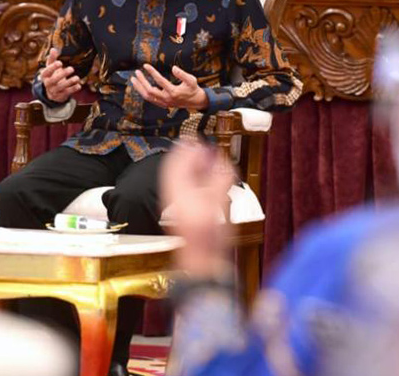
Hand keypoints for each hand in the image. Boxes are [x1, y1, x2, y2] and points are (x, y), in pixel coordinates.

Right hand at [40, 48, 81, 103]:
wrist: (52, 92)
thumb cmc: (52, 76)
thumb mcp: (51, 67)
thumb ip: (52, 59)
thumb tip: (53, 49)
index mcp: (45, 75)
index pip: (46, 72)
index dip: (52, 67)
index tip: (60, 63)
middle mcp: (48, 83)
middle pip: (53, 80)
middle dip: (62, 74)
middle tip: (71, 68)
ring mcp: (54, 90)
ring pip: (61, 87)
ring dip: (69, 82)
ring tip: (77, 78)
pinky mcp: (60, 96)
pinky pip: (67, 93)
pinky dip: (73, 89)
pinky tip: (79, 85)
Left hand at [131, 64, 209, 109]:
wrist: (195, 101)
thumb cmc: (192, 89)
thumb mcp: (191, 80)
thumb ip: (182, 74)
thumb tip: (173, 68)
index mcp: (173, 92)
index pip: (159, 81)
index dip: (152, 72)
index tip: (145, 66)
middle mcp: (167, 98)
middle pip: (150, 90)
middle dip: (141, 81)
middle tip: (137, 72)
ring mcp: (164, 102)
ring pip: (147, 97)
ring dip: (139, 88)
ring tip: (133, 80)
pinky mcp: (163, 104)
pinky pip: (150, 99)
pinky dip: (143, 93)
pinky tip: (140, 87)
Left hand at [160, 141, 234, 277]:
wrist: (202, 260)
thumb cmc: (208, 235)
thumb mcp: (216, 203)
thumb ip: (219, 180)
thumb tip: (223, 161)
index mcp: (179, 192)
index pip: (175, 165)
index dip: (184, 150)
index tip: (193, 139)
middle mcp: (176, 197)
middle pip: (176, 171)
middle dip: (188, 157)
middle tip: (199, 145)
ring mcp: (180, 206)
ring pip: (181, 180)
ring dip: (192, 167)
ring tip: (203, 158)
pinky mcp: (187, 214)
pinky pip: (186, 190)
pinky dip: (195, 180)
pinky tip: (205, 179)